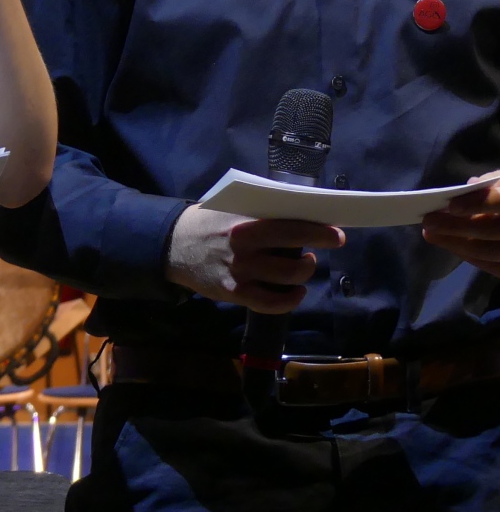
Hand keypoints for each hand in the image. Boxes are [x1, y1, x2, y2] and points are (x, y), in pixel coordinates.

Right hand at [166, 203, 345, 311]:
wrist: (174, 244)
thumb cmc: (209, 221)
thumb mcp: (233, 208)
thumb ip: (261, 212)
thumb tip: (300, 214)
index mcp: (247, 222)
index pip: (292, 227)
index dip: (318, 232)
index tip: (337, 235)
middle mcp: (245, 248)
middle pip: (293, 257)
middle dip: (314, 257)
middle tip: (317, 254)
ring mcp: (240, 273)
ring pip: (286, 280)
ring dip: (302, 275)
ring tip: (304, 268)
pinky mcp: (235, 293)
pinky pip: (270, 303)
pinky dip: (289, 300)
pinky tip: (295, 293)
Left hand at [422, 176, 499, 276]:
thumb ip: (496, 182)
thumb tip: (470, 186)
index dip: (479, 203)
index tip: (452, 205)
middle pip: (494, 231)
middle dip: (458, 228)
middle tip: (428, 223)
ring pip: (493, 253)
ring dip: (459, 245)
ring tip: (432, 234)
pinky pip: (497, 267)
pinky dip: (474, 257)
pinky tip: (454, 247)